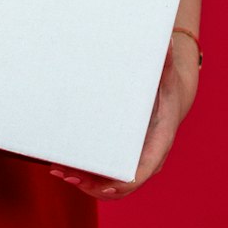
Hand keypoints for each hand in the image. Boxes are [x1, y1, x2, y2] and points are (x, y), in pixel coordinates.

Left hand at [47, 39, 196, 198]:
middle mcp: (147, 158)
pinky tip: (62, 166)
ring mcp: (134, 160)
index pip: (142, 172)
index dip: (122, 183)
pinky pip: (103, 174)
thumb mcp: (166, 74)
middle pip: (119, 184)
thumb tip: (166, 41)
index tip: (104, 186)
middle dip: (93, 185)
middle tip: (66, 175)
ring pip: (108, 183)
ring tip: (57, 171)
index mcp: (158, 142)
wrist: (170, 96)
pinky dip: (84, 174)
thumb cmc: (165, 85)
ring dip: (83, 181)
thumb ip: (164, 62)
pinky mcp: (121, 156)